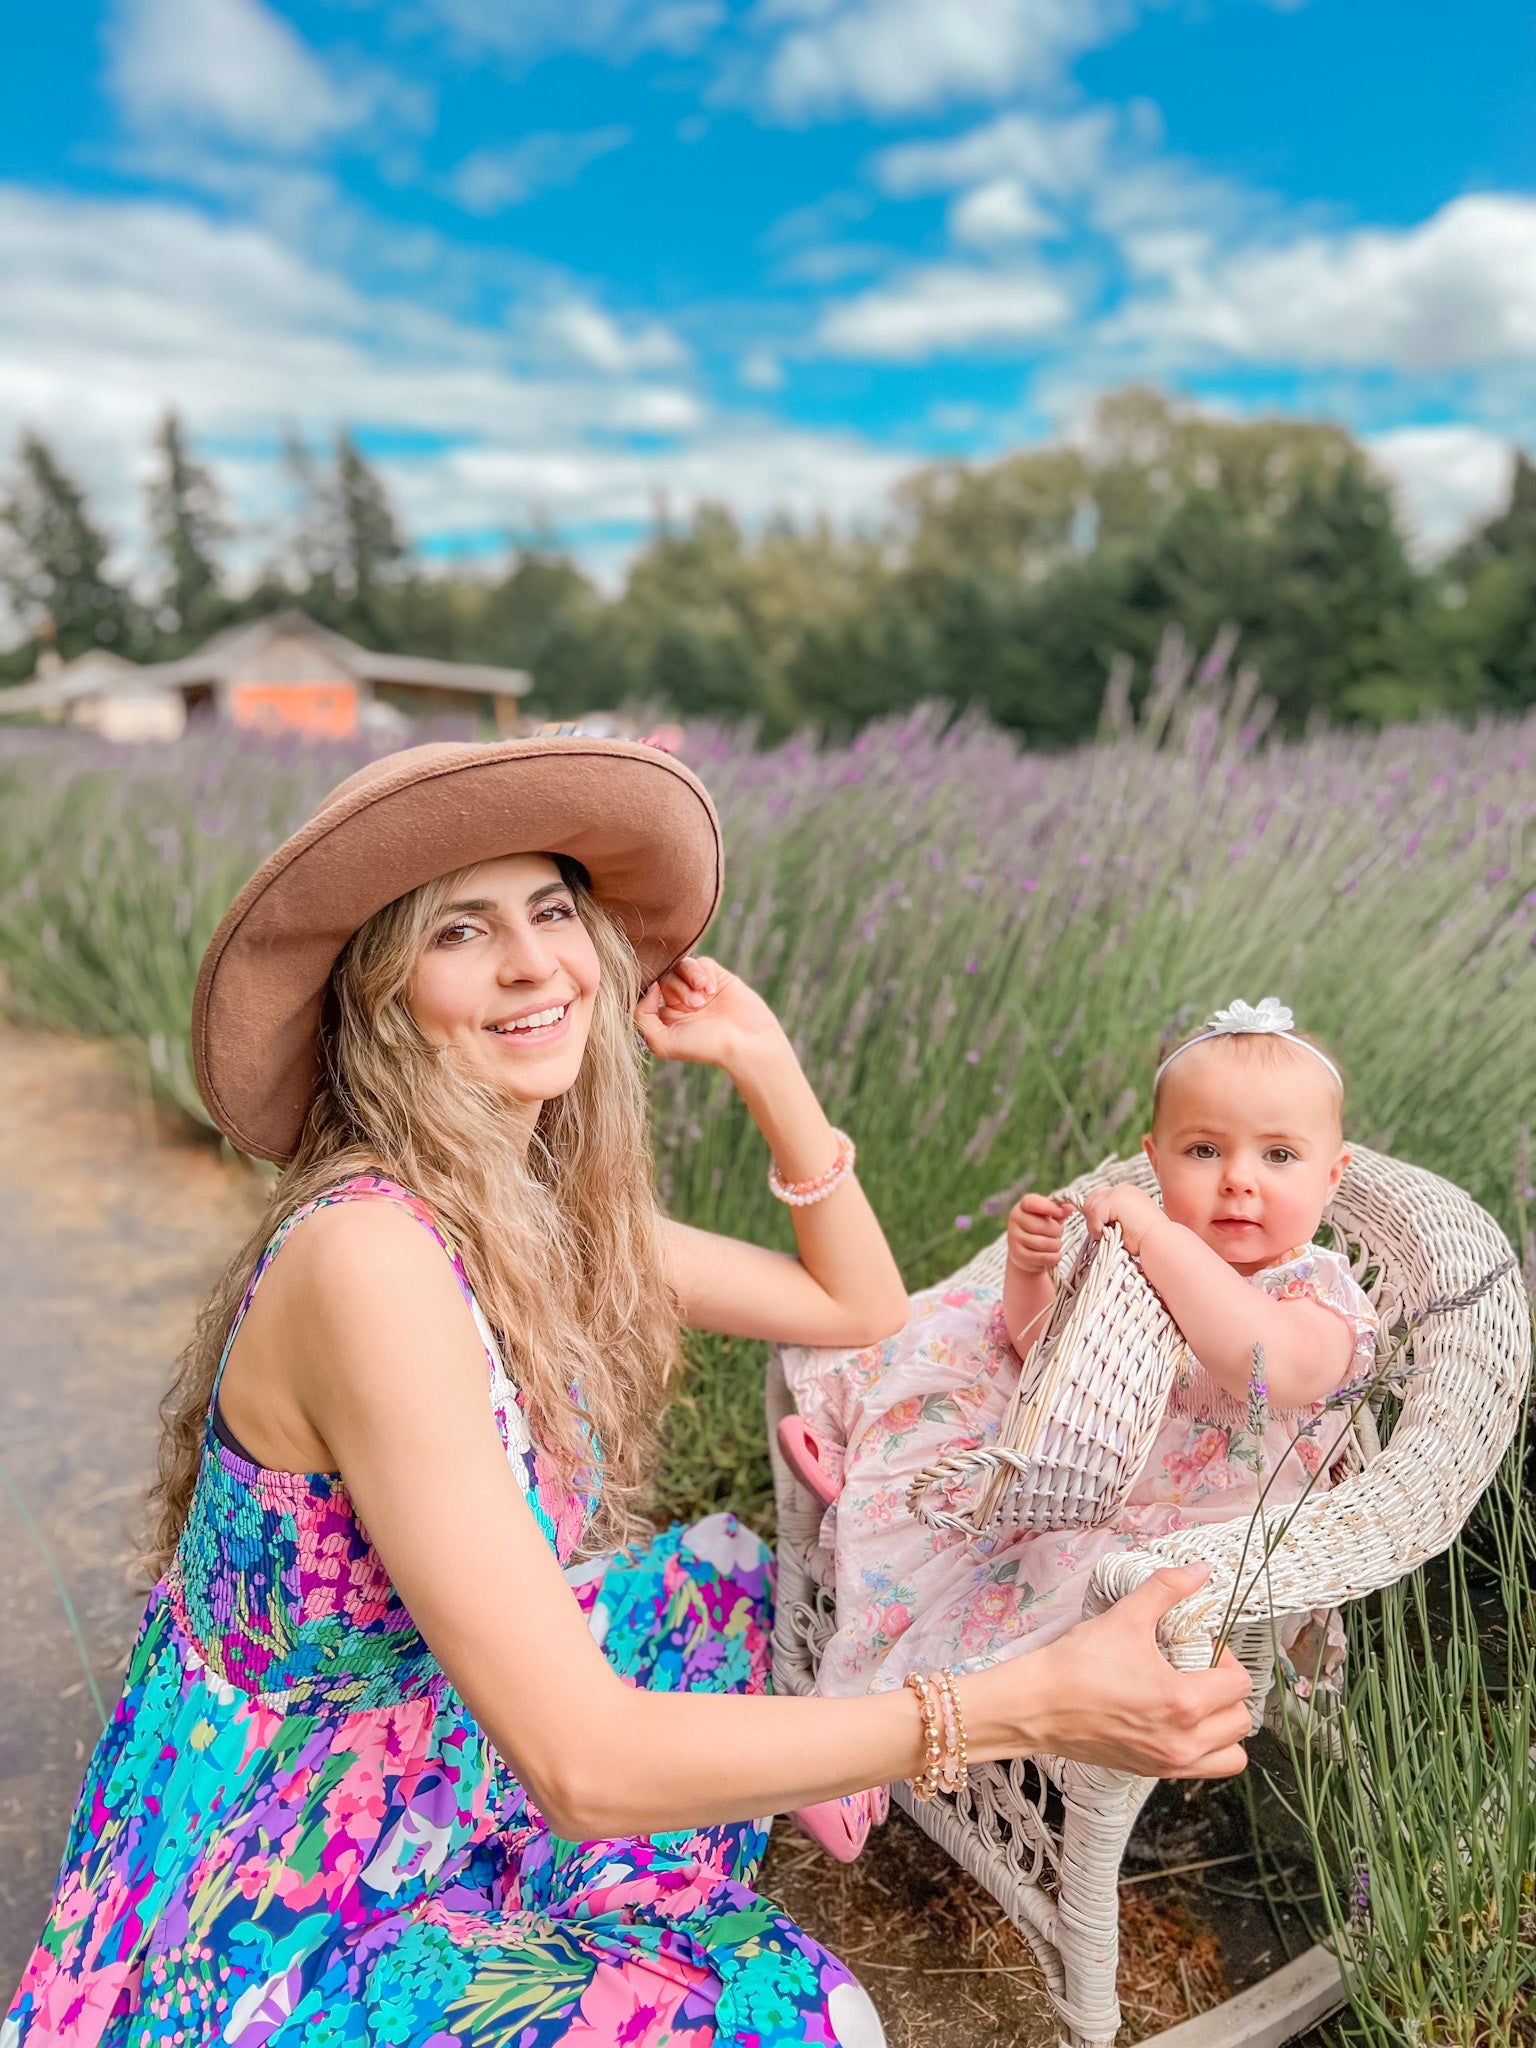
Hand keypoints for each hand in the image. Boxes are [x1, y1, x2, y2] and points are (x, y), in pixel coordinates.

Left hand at [633, 956, 783, 1072]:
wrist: (745, 1043)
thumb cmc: (704, 1047)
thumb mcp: (661, 1042)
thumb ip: (642, 1017)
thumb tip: (649, 988)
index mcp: (666, 1016)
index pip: (648, 991)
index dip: (650, 988)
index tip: (657, 994)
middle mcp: (681, 1002)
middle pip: (665, 976)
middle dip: (677, 988)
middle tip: (695, 1006)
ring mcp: (700, 989)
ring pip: (682, 965)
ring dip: (689, 978)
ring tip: (704, 998)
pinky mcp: (718, 978)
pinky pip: (703, 962)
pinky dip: (704, 974)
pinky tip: (713, 991)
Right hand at [976, 1564, 1252, 1777]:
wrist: (1037, 1706)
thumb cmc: (1079, 1663)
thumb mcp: (1125, 1617)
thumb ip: (1167, 1589)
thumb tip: (1200, 1570)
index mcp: (1183, 1701)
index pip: (1239, 1684)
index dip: (1227, 1658)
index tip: (1202, 1647)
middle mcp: (1184, 1741)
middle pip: (1241, 1720)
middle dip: (1228, 1692)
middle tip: (1201, 1671)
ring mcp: (1169, 1763)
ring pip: (1231, 1755)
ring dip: (1225, 1728)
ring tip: (1199, 1703)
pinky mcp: (1153, 1774)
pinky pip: (1204, 1770)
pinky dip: (1206, 1750)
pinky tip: (1178, 1723)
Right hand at [1005, 1193, 1071, 1275]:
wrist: (1025, 1252)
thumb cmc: (1040, 1229)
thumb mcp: (1049, 1216)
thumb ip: (1059, 1210)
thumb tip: (1069, 1207)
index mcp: (1023, 1206)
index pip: (1031, 1202)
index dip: (1047, 1207)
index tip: (1060, 1212)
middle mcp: (1016, 1219)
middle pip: (1043, 1225)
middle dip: (1057, 1231)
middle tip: (1058, 1233)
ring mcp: (1015, 1237)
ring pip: (1044, 1243)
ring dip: (1056, 1245)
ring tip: (1056, 1243)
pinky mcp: (1019, 1254)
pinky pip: (1043, 1257)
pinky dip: (1054, 1257)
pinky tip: (1054, 1254)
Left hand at [1081, 1183, 1166, 1259]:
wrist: (1160, 1243)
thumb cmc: (1146, 1241)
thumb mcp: (1126, 1225)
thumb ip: (1112, 1217)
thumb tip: (1091, 1219)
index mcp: (1128, 1194)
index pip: (1099, 1196)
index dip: (1095, 1214)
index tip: (1101, 1229)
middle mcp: (1124, 1189)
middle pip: (1091, 1198)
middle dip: (1092, 1218)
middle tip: (1102, 1234)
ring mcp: (1120, 1192)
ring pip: (1090, 1206)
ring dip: (1094, 1224)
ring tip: (1107, 1236)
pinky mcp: (1115, 1200)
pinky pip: (1094, 1213)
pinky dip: (1096, 1227)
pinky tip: (1107, 1235)